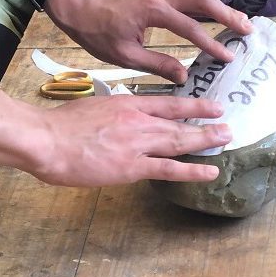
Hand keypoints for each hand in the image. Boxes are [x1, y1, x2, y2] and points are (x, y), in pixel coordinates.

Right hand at [28, 94, 232, 185]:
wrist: (47, 139)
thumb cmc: (62, 125)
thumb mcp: (96, 106)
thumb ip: (115, 112)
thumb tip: (124, 118)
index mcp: (129, 104)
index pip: (169, 103)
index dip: (194, 105)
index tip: (213, 106)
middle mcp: (139, 121)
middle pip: (180, 122)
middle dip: (206, 124)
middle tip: (228, 125)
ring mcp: (138, 143)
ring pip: (180, 141)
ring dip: (205, 140)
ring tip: (226, 140)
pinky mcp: (132, 167)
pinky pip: (169, 169)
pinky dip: (192, 171)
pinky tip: (209, 173)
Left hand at [42, 0, 252, 81]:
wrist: (80, 9)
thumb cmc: (97, 32)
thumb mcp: (124, 55)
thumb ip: (157, 64)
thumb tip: (183, 77)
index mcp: (155, 12)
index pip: (191, 28)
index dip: (211, 44)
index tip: (227, 57)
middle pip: (204, 1)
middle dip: (228, 15)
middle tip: (248, 31)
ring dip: (222, 10)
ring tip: (241, 25)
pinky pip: (191, 1)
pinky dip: (209, 9)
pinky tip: (218, 20)